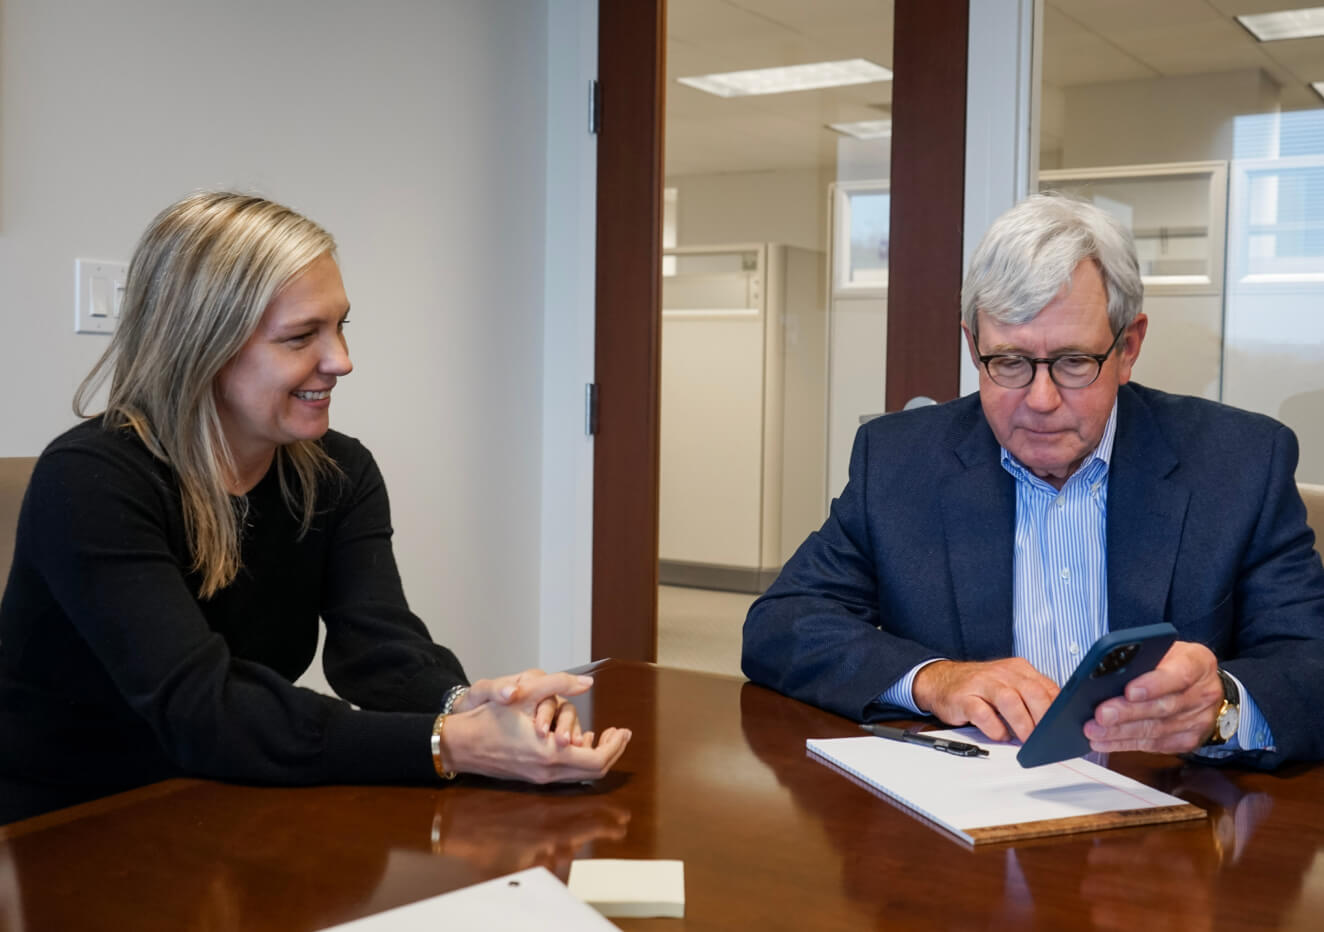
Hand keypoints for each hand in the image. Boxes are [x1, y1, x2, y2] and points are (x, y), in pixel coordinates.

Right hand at [440, 673, 631, 782]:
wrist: (460, 744)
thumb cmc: (490, 718)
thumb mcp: (523, 693)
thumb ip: (558, 684)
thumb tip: (588, 682)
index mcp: (550, 754)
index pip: (597, 761)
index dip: (616, 746)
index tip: (624, 730)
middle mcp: (548, 771)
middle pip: (594, 771)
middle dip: (612, 751)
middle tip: (620, 733)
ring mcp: (541, 778)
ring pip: (581, 775)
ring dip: (596, 755)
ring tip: (604, 735)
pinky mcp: (533, 777)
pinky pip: (567, 774)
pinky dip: (579, 759)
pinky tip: (578, 740)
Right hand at [912, 658, 1058, 741]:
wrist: (939, 679)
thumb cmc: (979, 687)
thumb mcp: (1009, 685)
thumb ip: (1031, 698)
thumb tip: (1056, 722)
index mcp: (1018, 669)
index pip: (1047, 687)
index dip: (1059, 709)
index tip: (1064, 727)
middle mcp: (1002, 673)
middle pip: (1032, 691)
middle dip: (1043, 717)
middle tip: (1046, 738)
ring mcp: (982, 684)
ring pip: (1009, 700)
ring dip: (1022, 723)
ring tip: (1026, 741)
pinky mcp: (964, 698)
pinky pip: (982, 713)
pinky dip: (994, 727)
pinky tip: (998, 735)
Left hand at [1083, 641, 1222, 753]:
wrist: (1200, 685)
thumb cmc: (1173, 662)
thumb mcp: (1164, 649)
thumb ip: (1143, 658)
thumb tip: (1106, 672)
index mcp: (1198, 663)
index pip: (1179, 674)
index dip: (1154, 684)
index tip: (1129, 690)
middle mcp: (1203, 693)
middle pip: (1163, 706)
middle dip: (1128, 712)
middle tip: (1101, 715)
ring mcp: (1198, 720)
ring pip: (1155, 729)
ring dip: (1120, 732)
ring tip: (1094, 730)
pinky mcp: (1187, 740)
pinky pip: (1153, 745)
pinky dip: (1125, 743)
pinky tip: (1104, 741)